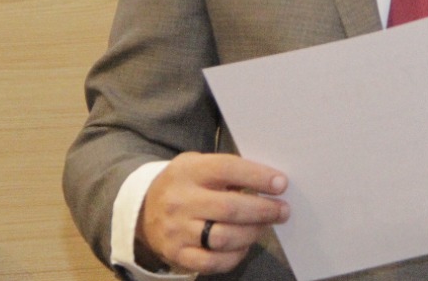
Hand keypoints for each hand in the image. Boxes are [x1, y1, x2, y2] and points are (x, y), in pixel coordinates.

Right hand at [137, 151, 288, 275]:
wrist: (143, 209)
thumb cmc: (185, 183)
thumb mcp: (198, 165)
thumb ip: (228, 171)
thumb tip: (270, 182)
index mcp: (188, 171)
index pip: (227, 170)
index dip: (258, 177)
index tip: (281, 183)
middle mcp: (180, 201)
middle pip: (229, 208)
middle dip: (263, 210)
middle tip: (283, 210)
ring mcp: (177, 230)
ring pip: (224, 238)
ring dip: (252, 233)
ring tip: (265, 226)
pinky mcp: (177, 254)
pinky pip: (213, 262)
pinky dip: (235, 255)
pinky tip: (245, 245)